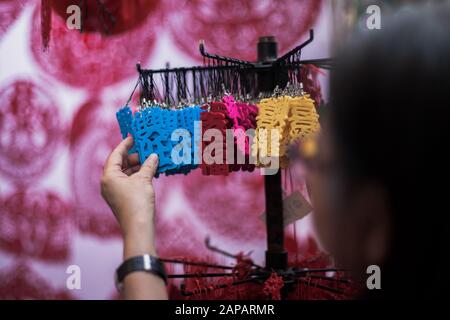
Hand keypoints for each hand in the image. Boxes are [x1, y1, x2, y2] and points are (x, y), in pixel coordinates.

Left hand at [101, 136, 158, 256]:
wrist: (139, 227)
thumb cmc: (138, 202)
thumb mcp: (144, 180)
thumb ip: (148, 165)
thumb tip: (153, 156)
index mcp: (108, 176)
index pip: (115, 155)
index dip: (125, 145)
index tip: (133, 137)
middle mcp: (108, 183)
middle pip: (120, 163)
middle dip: (134, 157)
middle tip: (148, 151)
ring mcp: (114, 191)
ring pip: (126, 173)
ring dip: (138, 167)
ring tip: (152, 161)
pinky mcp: (122, 198)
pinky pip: (129, 181)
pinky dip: (138, 176)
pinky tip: (150, 173)